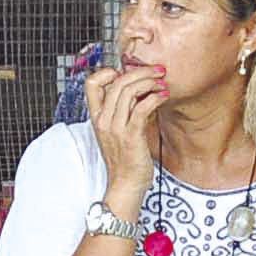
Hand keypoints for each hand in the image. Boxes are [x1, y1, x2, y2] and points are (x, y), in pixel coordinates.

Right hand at [85, 60, 169, 216]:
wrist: (126, 185)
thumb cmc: (126, 159)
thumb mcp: (118, 131)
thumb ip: (124, 110)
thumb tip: (141, 89)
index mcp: (97, 117)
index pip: (91, 83)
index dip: (108, 72)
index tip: (127, 74)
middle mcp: (103, 120)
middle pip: (116, 81)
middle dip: (140, 71)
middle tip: (157, 71)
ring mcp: (115, 127)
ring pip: (128, 91)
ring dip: (150, 82)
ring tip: (162, 83)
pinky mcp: (131, 135)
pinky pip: (142, 107)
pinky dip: (155, 97)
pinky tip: (164, 96)